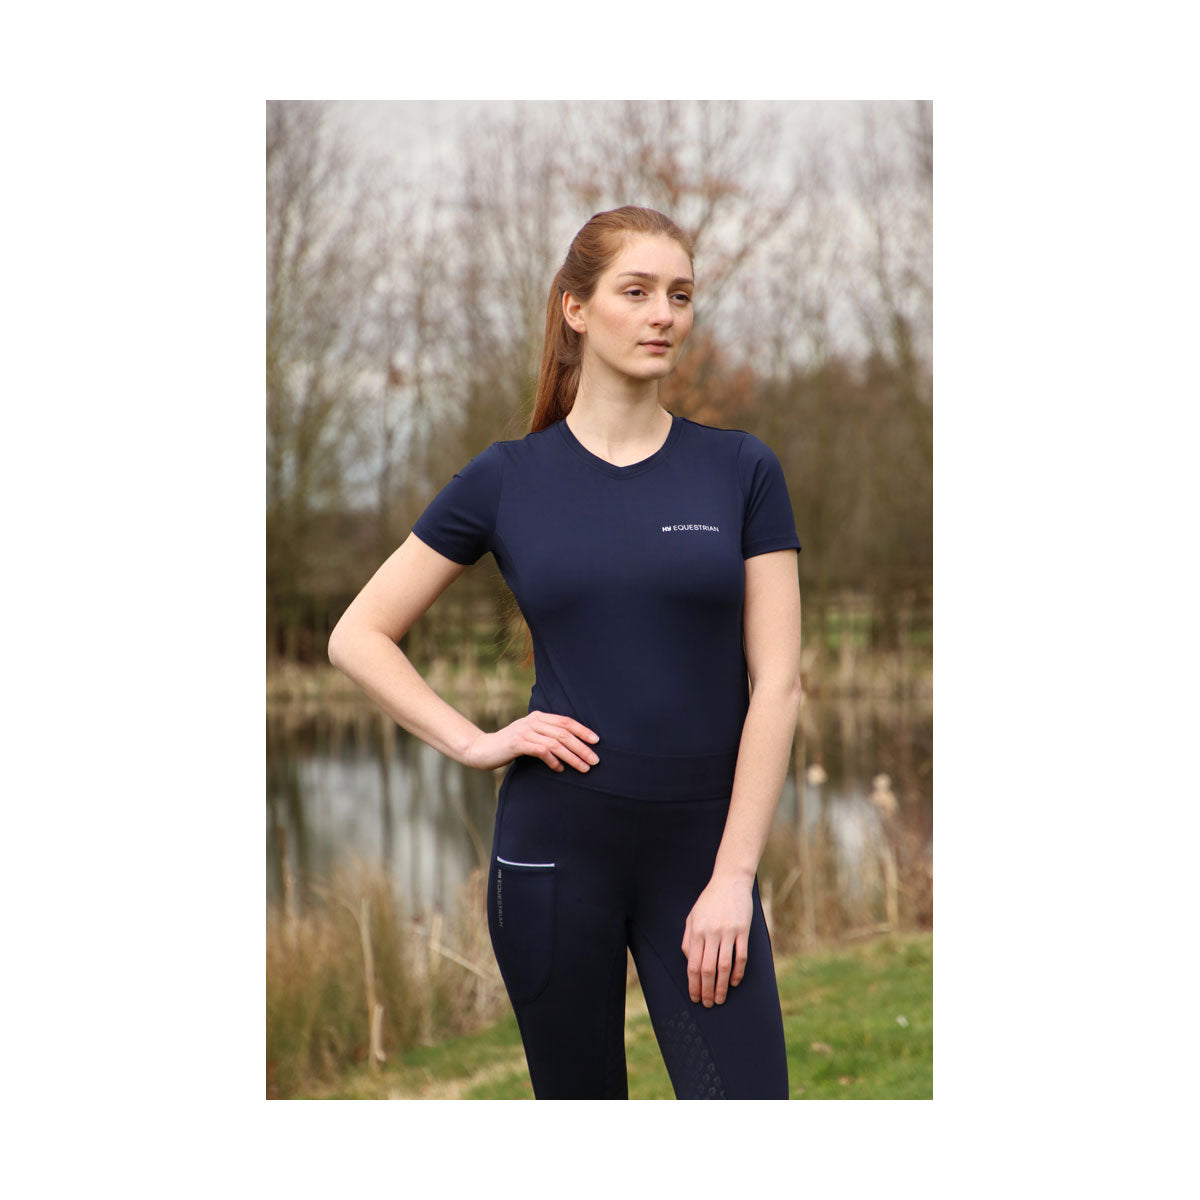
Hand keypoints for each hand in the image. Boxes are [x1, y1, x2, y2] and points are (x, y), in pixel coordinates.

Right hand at [464, 710, 599, 773]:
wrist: (483, 749)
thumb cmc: (510, 745)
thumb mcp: (530, 736)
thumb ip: (546, 735)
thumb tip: (572, 746)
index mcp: (538, 716)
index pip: (566, 721)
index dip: (583, 730)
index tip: (596, 741)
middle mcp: (533, 721)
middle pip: (564, 733)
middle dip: (582, 747)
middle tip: (595, 760)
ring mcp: (525, 731)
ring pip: (556, 743)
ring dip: (572, 757)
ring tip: (583, 768)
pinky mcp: (518, 743)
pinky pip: (542, 751)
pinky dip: (553, 761)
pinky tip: (559, 769)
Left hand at [681, 874, 752, 1006]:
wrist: (730, 881)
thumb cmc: (709, 901)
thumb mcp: (692, 917)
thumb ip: (688, 940)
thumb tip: (690, 963)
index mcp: (697, 931)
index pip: (693, 965)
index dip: (693, 984)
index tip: (695, 997)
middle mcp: (711, 933)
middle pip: (708, 969)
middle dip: (706, 990)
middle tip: (708, 1004)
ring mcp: (728, 932)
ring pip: (724, 966)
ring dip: (721, 986)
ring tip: (720, 999)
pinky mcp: (743, 931)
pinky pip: (740, 956)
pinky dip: (737, 972)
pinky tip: (733, 982)